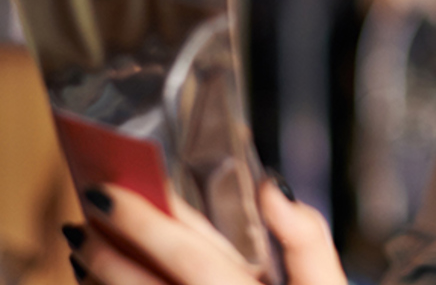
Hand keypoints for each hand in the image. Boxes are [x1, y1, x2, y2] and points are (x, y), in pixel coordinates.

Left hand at [64, 181, 347, 284]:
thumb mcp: (325, 283)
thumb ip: (305, 235)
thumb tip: (272, 185)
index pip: (192, 256)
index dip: (146, 223)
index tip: (109, 191)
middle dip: (110, 250)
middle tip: (85, 214)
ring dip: (101, 278)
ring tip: (84, 244)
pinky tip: (101, 281)